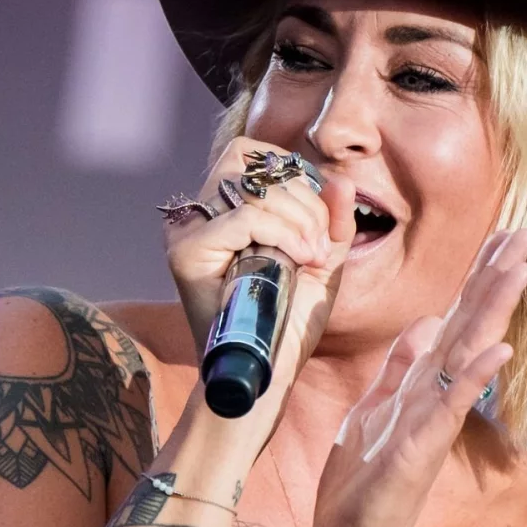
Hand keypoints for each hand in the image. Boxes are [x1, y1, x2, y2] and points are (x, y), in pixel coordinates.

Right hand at [163, 137, 355, 399]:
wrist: (267, 371)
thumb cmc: (289, 321)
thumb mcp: (321, 261)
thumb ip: (333, 220)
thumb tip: (341, 181)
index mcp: (221, 210)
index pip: (251, 155)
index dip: (293, 176)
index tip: (316, 223)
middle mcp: (197, 214)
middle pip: (251, 163)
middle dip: (303, 199)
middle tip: (319, 246)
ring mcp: (187, 231)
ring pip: (251, 186)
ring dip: (298, 216)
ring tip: (311, 255)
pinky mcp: (186, 251)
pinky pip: (246, 217)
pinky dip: (283, 232)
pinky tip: (300, 258)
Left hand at [312, 228, 526, 526]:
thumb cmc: (364, 481)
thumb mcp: (374, 407)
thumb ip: (401, 366)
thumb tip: (427, 323)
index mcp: (421, 382)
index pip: (456, 318)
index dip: (478, 278)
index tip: (503, 237)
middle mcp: (434, 395)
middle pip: (470, 326)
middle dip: (495, 280)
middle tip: (526, 234)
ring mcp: (431, 420)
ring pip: (466, 355)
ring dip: (492, 312)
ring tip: (519, 269)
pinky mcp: (420, 448)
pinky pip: (450, 405)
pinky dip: (475, 377)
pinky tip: (500, 348)